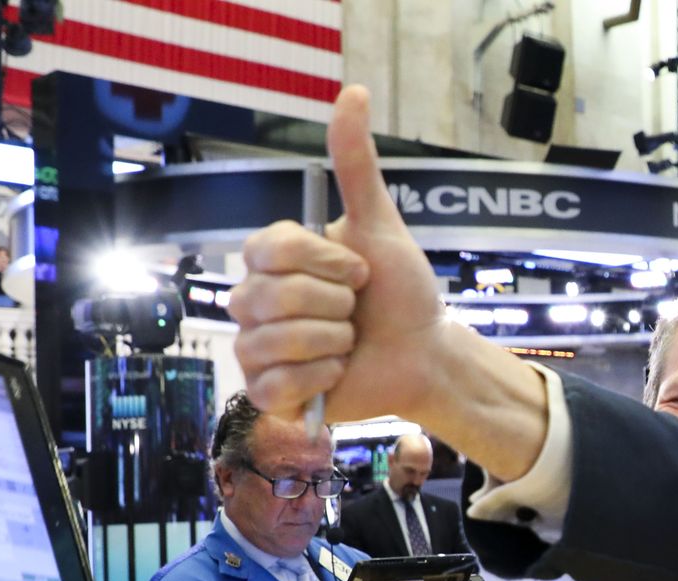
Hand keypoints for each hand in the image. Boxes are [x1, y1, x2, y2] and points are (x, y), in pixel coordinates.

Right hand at [228, 86, 456, 426]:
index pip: (270, 249)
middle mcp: (254, 299)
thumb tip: (354, 92)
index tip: (359, 272)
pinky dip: (318, 379)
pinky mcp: (269, 393)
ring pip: (273, 341)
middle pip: (272, 297)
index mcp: (273, 259)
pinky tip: (336, 374)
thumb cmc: (400, 292)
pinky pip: (274, 384)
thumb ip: (357, 164)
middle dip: (334, 306)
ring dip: (331, 344)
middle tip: (355, 312)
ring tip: (348, 343)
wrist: (423, 352)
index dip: (324, 263)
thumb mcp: (381, 225)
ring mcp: (256, 347)